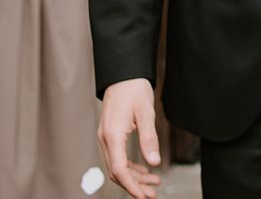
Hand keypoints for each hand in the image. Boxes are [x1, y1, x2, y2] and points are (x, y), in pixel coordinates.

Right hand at [98, 79, 162, 197]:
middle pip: (117, 171)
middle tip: (152, 193)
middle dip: (134, 185)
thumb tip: (154, 162)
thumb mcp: (146, 112)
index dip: (131, 186)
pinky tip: (144, 169)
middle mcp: (105, 139)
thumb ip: (149, 138)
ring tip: (153, 183)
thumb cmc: (134, 89)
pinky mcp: (111, 135)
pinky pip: (118, 157)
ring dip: (134, 177)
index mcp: (112, 135)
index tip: (143, 196)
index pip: (118, 169)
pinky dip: (130, 166)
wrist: (124, 74)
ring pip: (118, 165)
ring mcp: (106, 138)